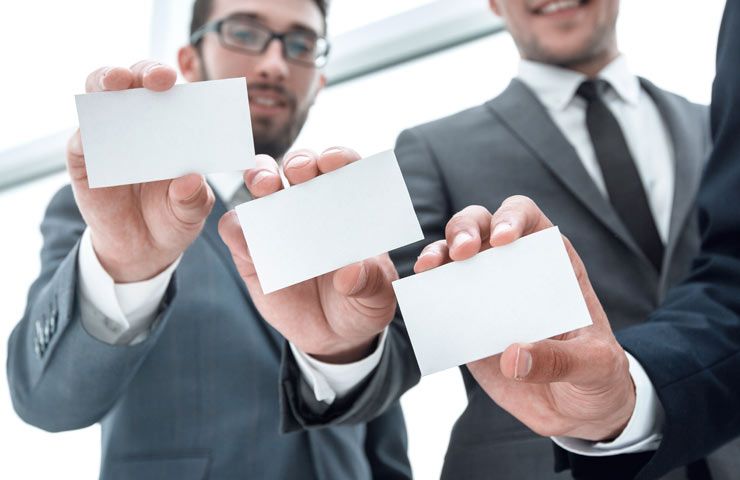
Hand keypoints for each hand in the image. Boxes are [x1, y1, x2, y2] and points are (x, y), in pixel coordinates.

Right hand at [68, 61, 214, 281]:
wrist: (142, 248)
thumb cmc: (172, 217)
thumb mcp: (191, 213)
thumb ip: (193, 199)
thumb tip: (190, 180)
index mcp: (171, 127)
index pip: (171, 91)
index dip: (175, 79)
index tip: (181, 79)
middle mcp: (138, 122)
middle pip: (134, 81)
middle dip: (144, 72)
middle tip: (157, 79)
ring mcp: (107, 135)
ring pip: (99, 94)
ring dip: (106, 81)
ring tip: (117, 83)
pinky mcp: (83, 157)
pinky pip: (81, 138)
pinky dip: (87, 132)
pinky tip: (95, 134)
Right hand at [218, 148, 397, 363]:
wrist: (332, 336)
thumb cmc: (361, 304)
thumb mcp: (376, 299)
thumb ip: (369, 284)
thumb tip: (351, 272)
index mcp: (349, 206)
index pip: (344, 169)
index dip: (338, 157)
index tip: (333, 162)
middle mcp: (311, 204)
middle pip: (300, 166)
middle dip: (299, 161)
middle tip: (301, 171)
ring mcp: (277, 223)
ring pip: (262, 184)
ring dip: (261, 176)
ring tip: (267, 186)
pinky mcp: (250, 249)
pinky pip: (236, 228)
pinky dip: (237, 227)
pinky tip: (246, 237)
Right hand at [415, 196, 635, 441]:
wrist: (576, 410)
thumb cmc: (597, 376)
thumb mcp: (595, 367)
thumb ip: (561, 360)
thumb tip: (513, 358)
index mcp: (553, 264)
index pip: (528, 220)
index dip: (511, 218)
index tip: (502, 240)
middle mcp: (515, 269)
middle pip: (481, 225)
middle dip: (464, 229)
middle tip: (459, 254)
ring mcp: (488, 293)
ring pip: (454, 255)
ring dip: (437, 254)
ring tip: (427, 269)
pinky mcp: (468, 323)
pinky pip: (441, 299)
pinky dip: (427, 293)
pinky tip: (419, 299)